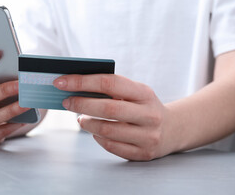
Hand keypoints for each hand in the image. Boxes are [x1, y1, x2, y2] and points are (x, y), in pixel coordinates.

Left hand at [54, 74, 172, 160]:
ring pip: (107, 130)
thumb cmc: (143, 106)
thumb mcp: (134, 92)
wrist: (173, 128)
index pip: (109, 83)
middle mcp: (149, 114)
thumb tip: (75, 86)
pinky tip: (95, 132)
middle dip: (81, 104)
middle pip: (108, 108)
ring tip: (80, 119)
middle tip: (67, 102)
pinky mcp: (143, 153)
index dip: (82, 81)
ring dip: (87, 124)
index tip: (61, 82)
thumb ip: (111, 88)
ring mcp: (148, 136)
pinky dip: (98, 138)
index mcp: (144, 93)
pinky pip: (112, 146)